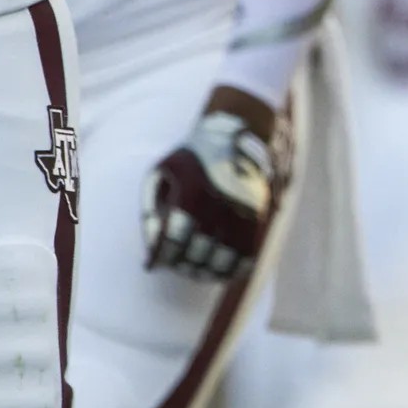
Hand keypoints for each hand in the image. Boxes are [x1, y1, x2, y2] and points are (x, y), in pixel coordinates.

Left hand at [142, 87, 279, 280]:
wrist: (236, 136)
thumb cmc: (192, 157)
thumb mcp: (164, 171)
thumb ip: (152, 206)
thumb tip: (150, 242)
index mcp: (191, 194)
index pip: (172, 242)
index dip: (159, 257)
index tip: (152, 263)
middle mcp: (217, 207)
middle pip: (196, 254)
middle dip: (181, 264)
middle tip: (175, 264)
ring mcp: (240, 213)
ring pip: (222, 261)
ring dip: (205, 271)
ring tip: (196, 269)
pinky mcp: (256, 217)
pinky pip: (246, 255)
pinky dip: (232, 269)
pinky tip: (221, 270)